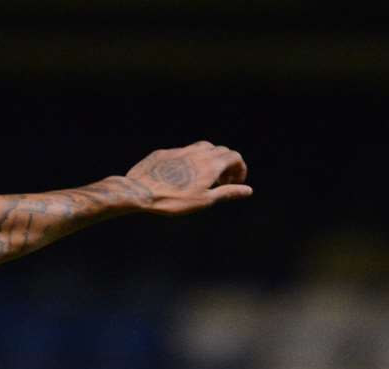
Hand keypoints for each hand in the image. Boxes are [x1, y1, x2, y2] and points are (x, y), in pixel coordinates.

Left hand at [126, 142, 251, 214]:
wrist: (139, 191)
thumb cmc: (173, 200)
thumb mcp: (204, 200)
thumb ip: (227, 192)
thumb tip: (248, 190)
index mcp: (211, 163)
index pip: (235, 157)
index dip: (240, 169)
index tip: (235, 182)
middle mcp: (198, 152)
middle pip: (220, 151)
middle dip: (226, 164)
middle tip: (221, 182)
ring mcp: (180, 150)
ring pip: (202, 147)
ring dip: (209, 159)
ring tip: (203, 176)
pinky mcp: (164, 152)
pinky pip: (182, 152)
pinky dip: (190, 161)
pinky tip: (181, 176)